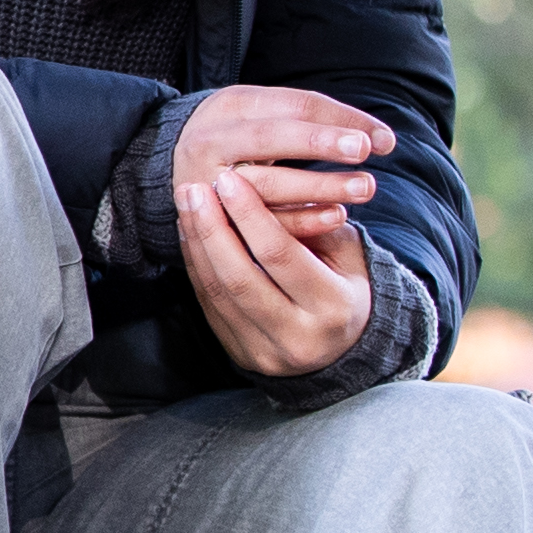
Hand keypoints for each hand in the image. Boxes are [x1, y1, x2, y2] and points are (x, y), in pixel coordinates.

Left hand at [170, 88, 387, 378]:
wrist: (342, 346)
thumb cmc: (345, 283)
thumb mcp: (345, 250)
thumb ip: (308, 222)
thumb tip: (257, 187)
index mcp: (334, 308)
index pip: (279, 255)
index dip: (249, 214)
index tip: (228, 178)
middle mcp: (298, 337)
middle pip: (239, 277)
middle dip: (211, 227)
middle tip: (194, 188)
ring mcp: (266, 352)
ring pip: (217, 292)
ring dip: (196, 243)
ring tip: (186, 203)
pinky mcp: (240, 354)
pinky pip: (209, 304)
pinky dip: (195, 265)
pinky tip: (189, 233)